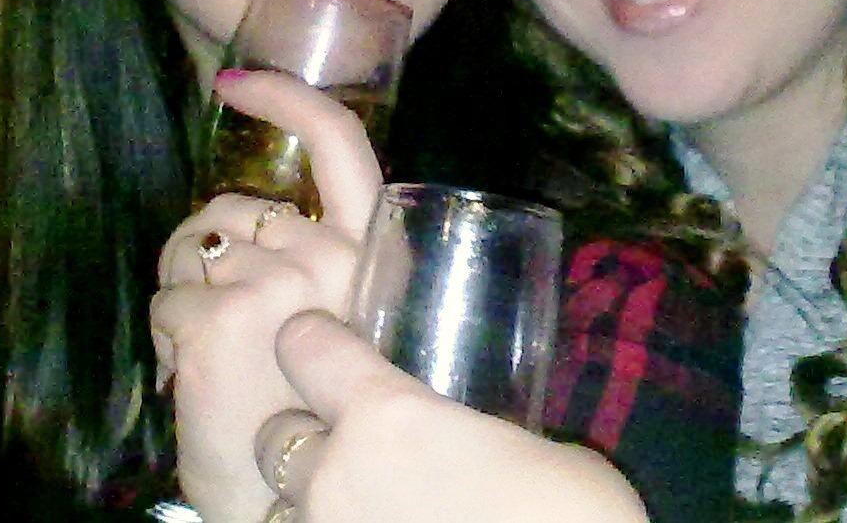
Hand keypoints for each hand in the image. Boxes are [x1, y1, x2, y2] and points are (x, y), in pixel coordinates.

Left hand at [149, 70, 382, 521]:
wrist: (297, 501)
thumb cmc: (317, 420)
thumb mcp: (345, 324)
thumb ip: (321, 267)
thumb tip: (254, 225)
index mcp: (370, 255)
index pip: (341, 146)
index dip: (288, 100)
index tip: (239, 83)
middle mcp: (328, 259)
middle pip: (235, 211)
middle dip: (209, 255)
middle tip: (227, 326)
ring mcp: (271, 288)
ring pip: (190, 254)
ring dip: (186, 301)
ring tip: (221, 363)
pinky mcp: (215, 323)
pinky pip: (164, 304)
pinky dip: (168, 344)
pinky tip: (199, 386)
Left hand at [256, 311, 646, 522]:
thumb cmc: (573, 517)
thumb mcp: (539, 452)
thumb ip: (487, 439)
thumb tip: (493, 450)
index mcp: (387, 416)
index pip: (306, 347)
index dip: (314, 340)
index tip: (327, 342)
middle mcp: (336, 477)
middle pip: (274, 438)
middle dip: (303, 438)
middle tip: (349, 447)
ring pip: (281, 510)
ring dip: (312, 503)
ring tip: (362, 506)